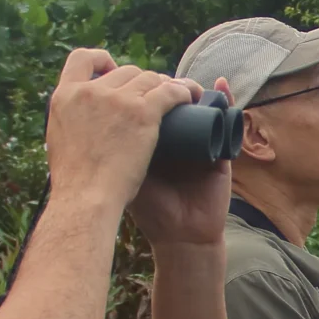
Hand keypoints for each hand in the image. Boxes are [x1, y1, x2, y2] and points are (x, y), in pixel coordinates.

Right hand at [45, 49, 200, 211]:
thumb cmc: (75, 181)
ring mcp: (118, 99)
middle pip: (125, 71)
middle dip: (142, 81)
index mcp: (65, 95)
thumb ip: (70, 123)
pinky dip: (183, 92)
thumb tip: (77, 119)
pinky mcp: (143, 112)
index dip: (102, 60)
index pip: (82, 59)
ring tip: (178, 96)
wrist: (86, 199)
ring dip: (166, 84)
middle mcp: (91, 91)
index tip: (113, 71)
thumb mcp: (59, 140)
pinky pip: (170, 91)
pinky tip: (190, 99)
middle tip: (154, 97)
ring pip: (150, 78)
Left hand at [127, 82, 233, 245]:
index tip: (137, 82)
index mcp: (156, 142)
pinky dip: (226, 102)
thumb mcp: (127, 175)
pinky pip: (227, 122)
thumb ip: (112, 152)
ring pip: (202, 108)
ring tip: (188, 86)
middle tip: (160, 83)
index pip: (150, 107)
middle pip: (174, 103)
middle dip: (168, 88)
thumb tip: (91, 119)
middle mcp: (179, 139)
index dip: (145, 91)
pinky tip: (220, 85)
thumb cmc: (151, 209)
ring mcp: (202, 143)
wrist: (179, 235)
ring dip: (195, 91)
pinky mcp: (223, 152)